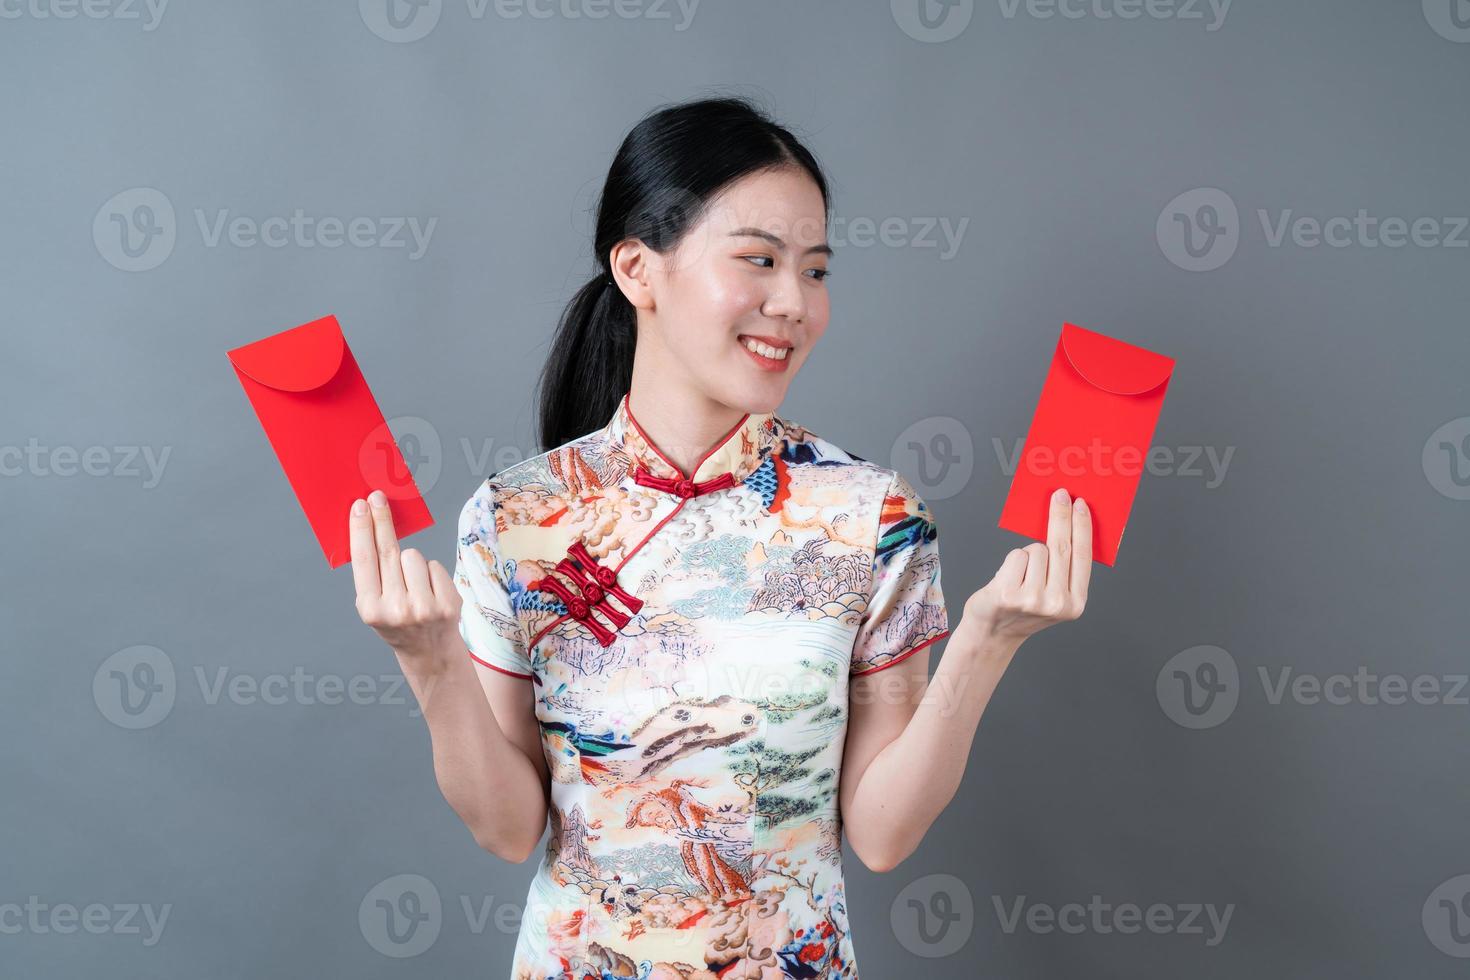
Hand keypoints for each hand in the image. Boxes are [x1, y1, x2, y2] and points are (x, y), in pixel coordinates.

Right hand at [349, 489, 461, 664]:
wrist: (428, 652)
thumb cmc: (396, 620)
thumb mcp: (374, 604)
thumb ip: (370, 573)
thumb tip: (369, 526)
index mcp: (370, 608)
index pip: (364, 560)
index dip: (362, 529)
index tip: (360, 505)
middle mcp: (396, 609)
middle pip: (389, 551)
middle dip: (381, 521)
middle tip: (377, 497)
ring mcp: (424, 608)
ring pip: (414, 556)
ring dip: (412, 563)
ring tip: (413, 585)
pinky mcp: (448, 604)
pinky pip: (435, 566)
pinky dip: (431, 573)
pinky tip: (429, 591)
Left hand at [963, 487, 1091, 648]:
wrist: (993, 634)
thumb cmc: (1023, 609)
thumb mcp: (1054, 596)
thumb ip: (1064, 570)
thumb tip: (1067, 524)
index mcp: (1075, 603)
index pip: (1083, 557)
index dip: (1082, 528)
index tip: (1080, 504)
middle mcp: (1057, 603)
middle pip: (1061, 547)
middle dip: (1061, 516)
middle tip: (1060, 495)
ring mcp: (1033, 600)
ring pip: (1036, 550)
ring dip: (1027, 556)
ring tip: (1021, 577)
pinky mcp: (1009, 594)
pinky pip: (1016, 556)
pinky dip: (1011, 563)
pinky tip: (1008, 580)